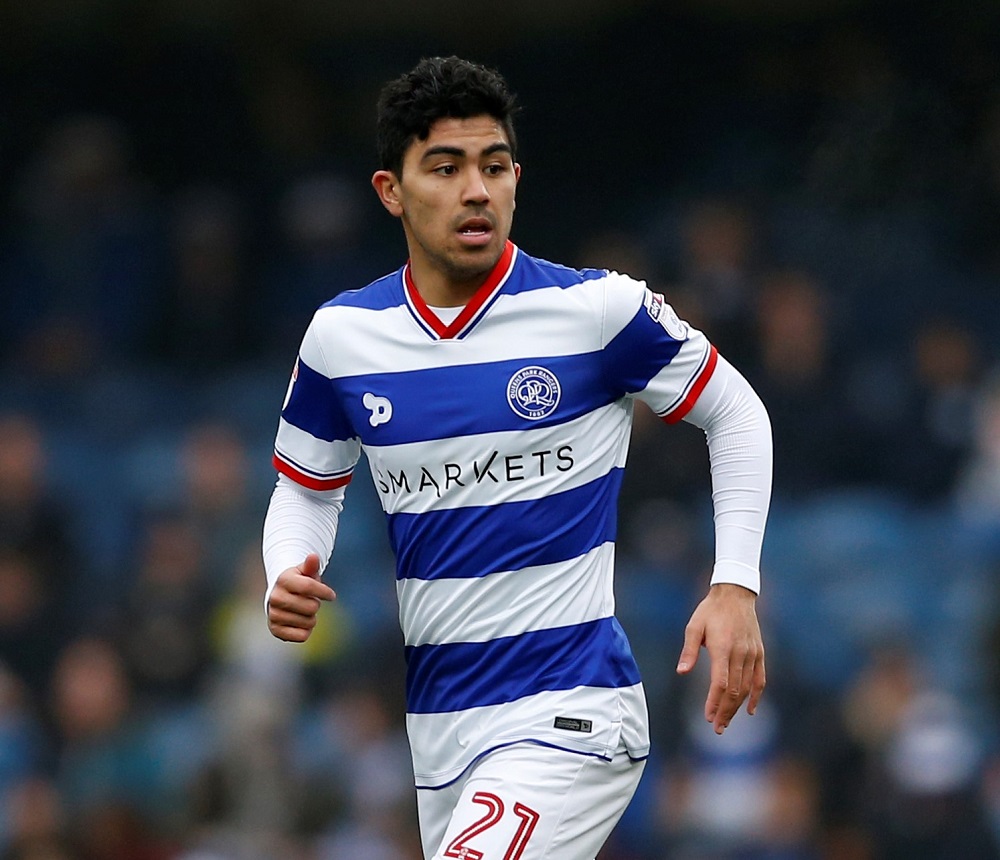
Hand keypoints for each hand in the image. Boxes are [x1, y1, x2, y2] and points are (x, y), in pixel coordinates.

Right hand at [267, 553, 335, 642]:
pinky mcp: (275, 630)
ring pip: (309, 622)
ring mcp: (274, 615)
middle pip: (312, 607)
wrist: (279, 597)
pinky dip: (306, 631)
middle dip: (316, 605)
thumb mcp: (305, 572)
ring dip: (311, 618)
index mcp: (283, 580)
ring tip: (302, 611)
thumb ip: (311, 565)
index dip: (324, 592)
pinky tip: (299, 622)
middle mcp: (275, 598)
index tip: (332, 596)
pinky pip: (302, 636)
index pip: (309, 587)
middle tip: (309, 602)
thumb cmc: (298, 582)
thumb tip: (314, 556)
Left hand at [676, 583, 764, 734]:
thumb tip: (681, 672)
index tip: (708, 717)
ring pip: (747, 688)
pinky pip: (760, 679)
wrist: (735, 594)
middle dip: (725, 711)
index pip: (721, 683)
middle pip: (735, 690)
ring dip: (737, 708)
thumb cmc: (710, 611)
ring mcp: (752, 654)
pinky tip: (750, 710)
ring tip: (727, 722)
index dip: (715, 702)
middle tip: (717, 728)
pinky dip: (756, 696)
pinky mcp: (759, 653)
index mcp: (723, 648)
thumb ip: (689, 651)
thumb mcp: (694, 626)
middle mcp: (740, 654)